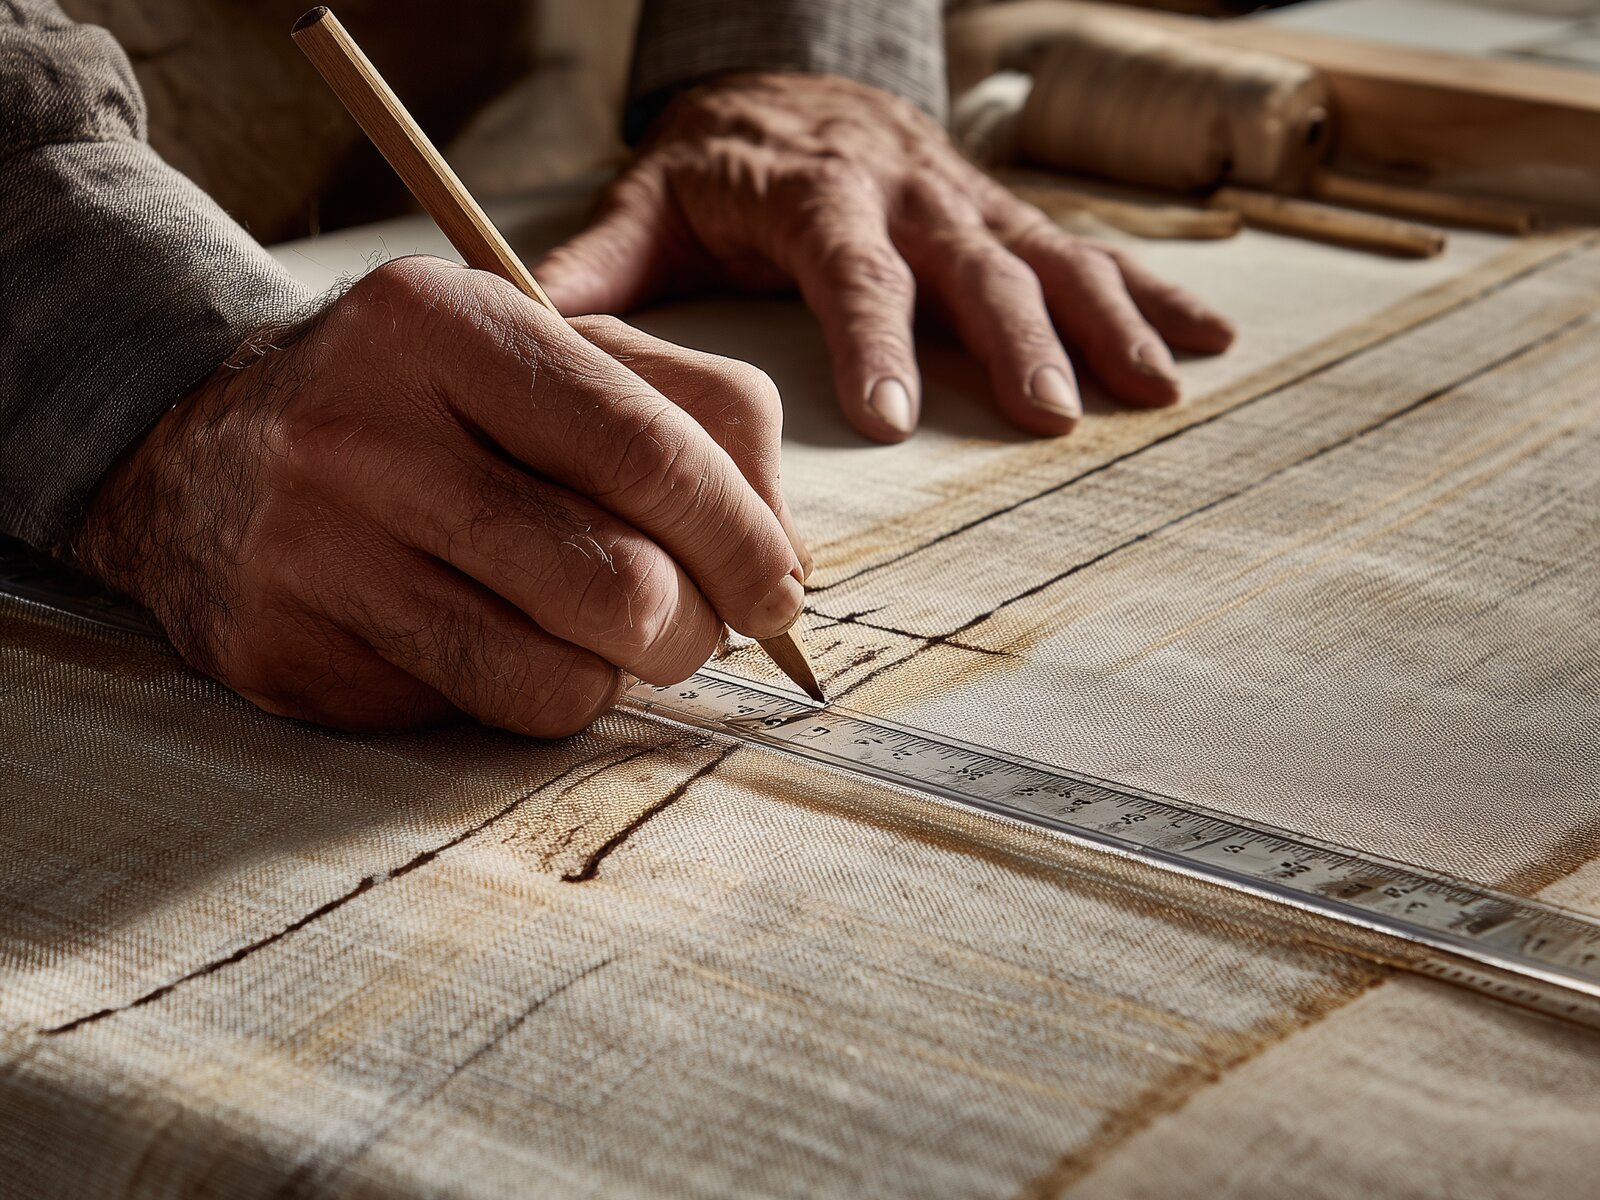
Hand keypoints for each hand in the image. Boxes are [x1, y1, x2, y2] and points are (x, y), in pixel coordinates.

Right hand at [71, 257, 806, 735]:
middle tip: (691, 623)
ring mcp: (313, 553)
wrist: (195, 452)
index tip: (779, 588)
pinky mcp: (288, 654)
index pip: (646, 448)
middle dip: (695, 629)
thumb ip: (694, 416)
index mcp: (443, 324)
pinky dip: (536, 695)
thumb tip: (788, 554)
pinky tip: (506, 643)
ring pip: (561, 678)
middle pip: (620, 583)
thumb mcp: (546, 353)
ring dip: (620, 673)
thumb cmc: (421, 404)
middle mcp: (363, 433)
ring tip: (602, 633)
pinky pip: (485, 715)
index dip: (744, 538)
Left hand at [536, 72, 1234, 442]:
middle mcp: (907, 193)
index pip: (849, 266)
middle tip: (1050, 415)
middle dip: (1015, 339)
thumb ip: (598, 267)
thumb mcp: (650, 202)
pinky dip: (1152, 294)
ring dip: (1104, 322)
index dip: (874, 337)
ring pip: (1047, 256)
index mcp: (816, 195)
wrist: (794, 82)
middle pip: (971, 263)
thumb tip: (525, 325)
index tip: (893, 415)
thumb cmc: (721, 162)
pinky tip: (1205, 343)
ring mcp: (969, 202)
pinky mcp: (1006, 215)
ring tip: (1152, 389)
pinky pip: (1088, 250)